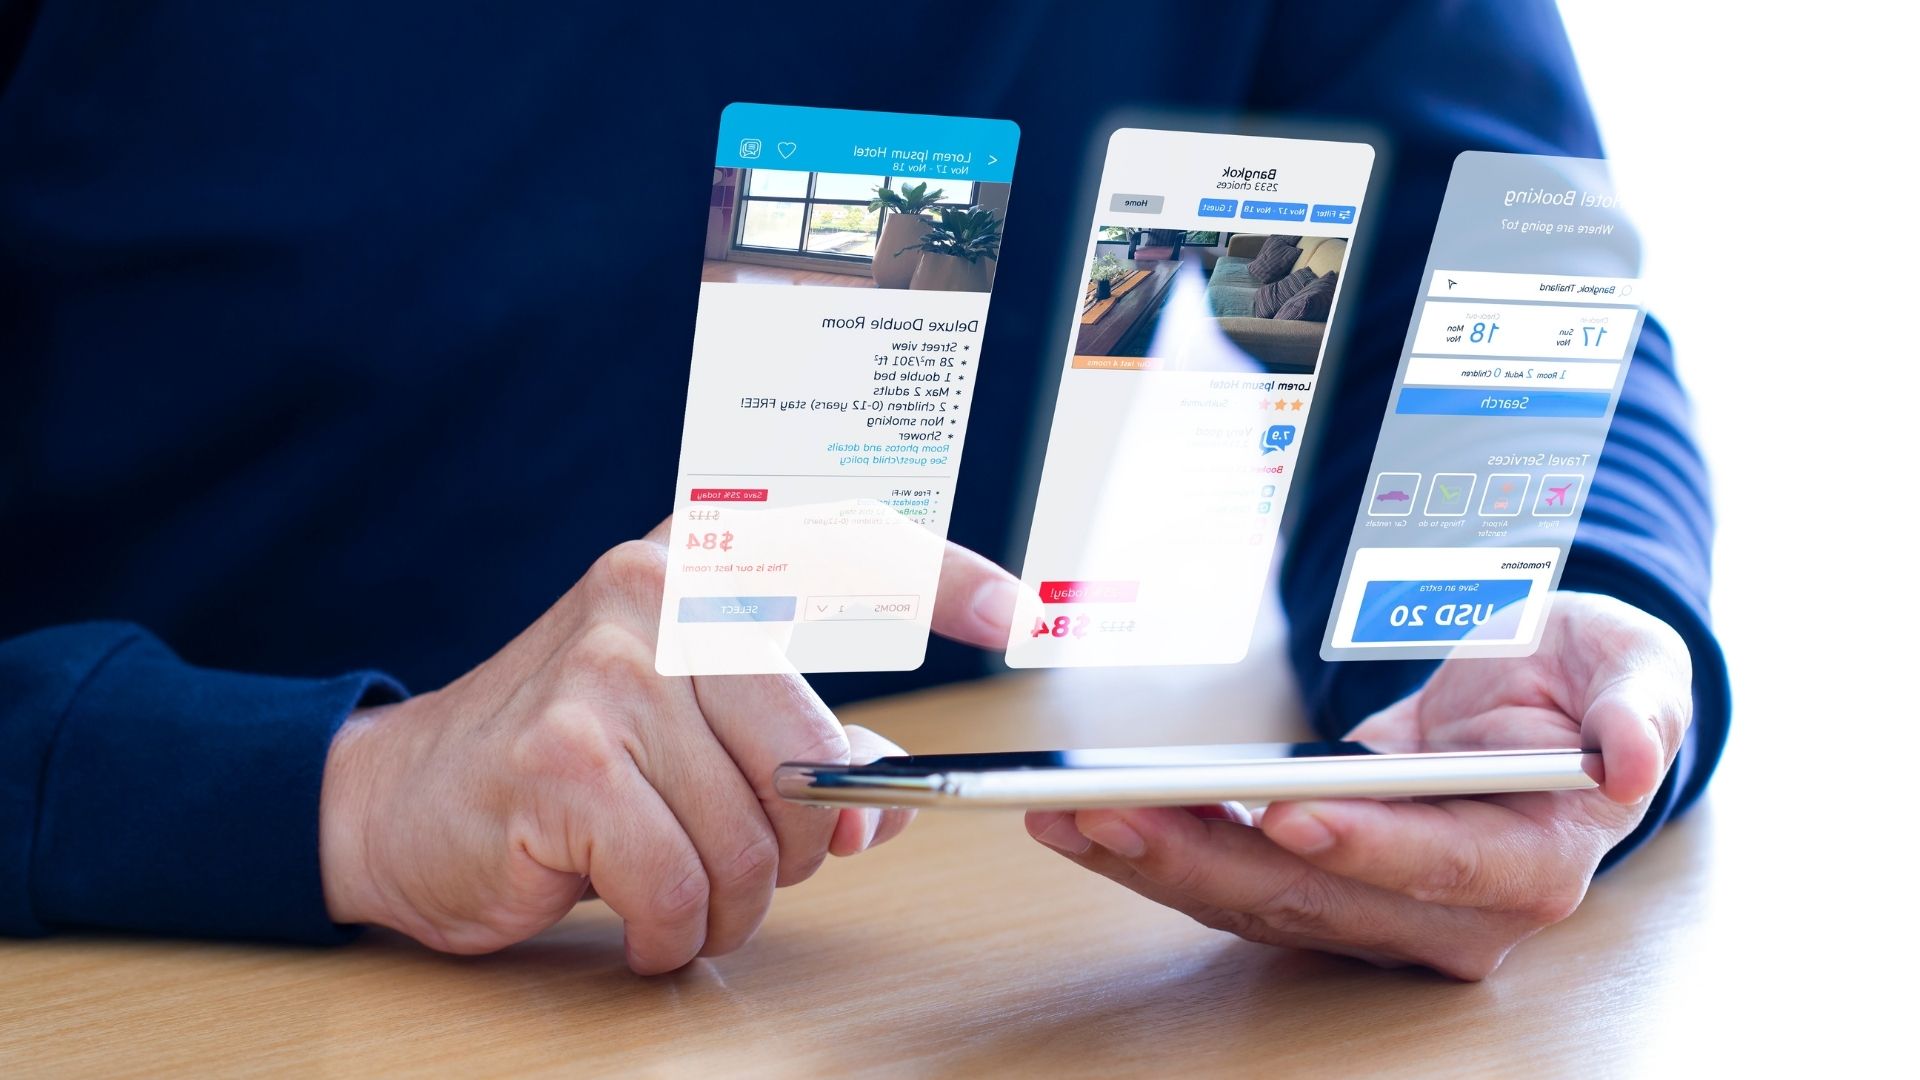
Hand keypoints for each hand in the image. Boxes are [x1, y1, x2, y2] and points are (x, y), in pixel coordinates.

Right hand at [320, 522, 1016, 972]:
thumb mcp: (689, 727)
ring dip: (730, 903)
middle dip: (796, 848)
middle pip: (808, 758)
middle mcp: (657, 595)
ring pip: (755, 837)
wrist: (397, 800)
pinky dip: (674, 931)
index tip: (1018, 615)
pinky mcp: (564, 762)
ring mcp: (606, 672)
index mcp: (698, 562)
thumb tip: (883, 801)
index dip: (942, 578)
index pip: (843, 544)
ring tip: (678, 890)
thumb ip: (793, 746)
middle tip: (747, 867)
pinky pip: (682, 886)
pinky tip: (640, 916)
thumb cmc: (565, 762)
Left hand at [1025, 592, 1691, 979]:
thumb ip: (1640, 705)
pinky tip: (1092, 818)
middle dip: (1205, 861)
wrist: (1539, 713)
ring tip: (1066, 814)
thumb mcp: (1633, 664)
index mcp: (1538, 862)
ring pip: (1257, 905)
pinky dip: (1161, 853)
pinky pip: (1233, 885)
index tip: (1290, 812)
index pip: (1448, 867)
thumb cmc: (1587, 685)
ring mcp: (1383, 914)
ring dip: (1157, 863)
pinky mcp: (1326, 896)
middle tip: (1108, 812)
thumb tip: (1634, 757)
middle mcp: (1457, 914)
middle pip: (1319, 901)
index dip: (1369, 846)